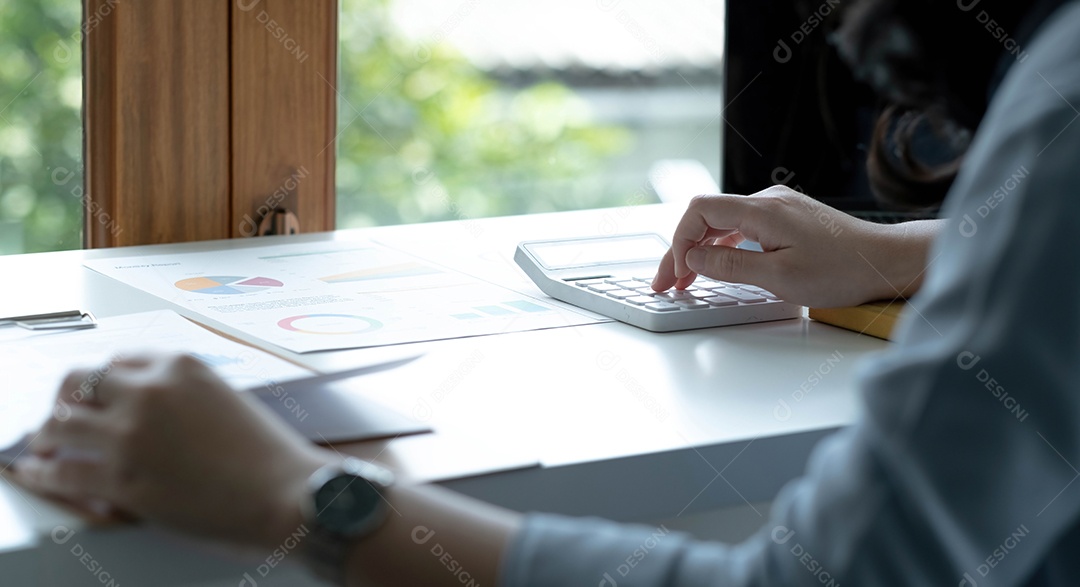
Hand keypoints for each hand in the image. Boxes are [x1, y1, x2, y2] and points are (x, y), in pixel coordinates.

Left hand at [14, 354, 335, 549]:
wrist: (286, 494)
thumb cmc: (271, 456)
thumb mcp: (228, 402)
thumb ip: (187, 398)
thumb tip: (158, 417)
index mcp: (181, 366)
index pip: (120, 361)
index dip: (103, 382)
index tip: (97, 394)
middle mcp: (149, 392)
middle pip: (81, 382)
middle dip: (67, 398)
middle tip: (63, 415)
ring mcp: (131, 435)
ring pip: (61, 424)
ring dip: (48, 435)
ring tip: (44, 445)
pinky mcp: (121, 479)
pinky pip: (62, 471)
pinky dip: (43, 472)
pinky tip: (38, 472)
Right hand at [652, 186, 940, 307]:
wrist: (885, 261)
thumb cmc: (843, 270)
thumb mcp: (780, 278)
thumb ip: (731, 265)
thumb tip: (694, 257)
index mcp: (762, 209)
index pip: (699, 211)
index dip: (679, 241)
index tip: (676, 273)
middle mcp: (767, 200)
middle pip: (706, 216)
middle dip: (681, 249)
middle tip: (666, 283)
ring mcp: (777, 207)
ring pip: (722, 222)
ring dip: (699, 249)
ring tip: (685, 278)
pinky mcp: (785, 218)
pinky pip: (740, 226)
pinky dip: (721, 245)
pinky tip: (716, 263)